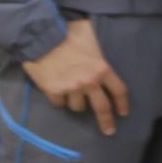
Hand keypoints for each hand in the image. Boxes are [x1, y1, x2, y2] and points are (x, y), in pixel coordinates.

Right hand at [23, 17, 130, 135]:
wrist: (39, 37)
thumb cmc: (66, 32)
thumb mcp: (89, 33)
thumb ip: (98, 43)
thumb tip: (103, 42)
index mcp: (101, 69)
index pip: (119, 91)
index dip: (122, 103)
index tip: (122, 112)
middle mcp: (88, 82)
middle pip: (102, 108)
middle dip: (107, 121)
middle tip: (108, 130)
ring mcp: (71, 88)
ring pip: (78, 106)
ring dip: (76, 101)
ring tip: (71, 93)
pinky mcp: (53, 91)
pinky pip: (59, 103)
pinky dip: (59, 98)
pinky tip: (56, 90)